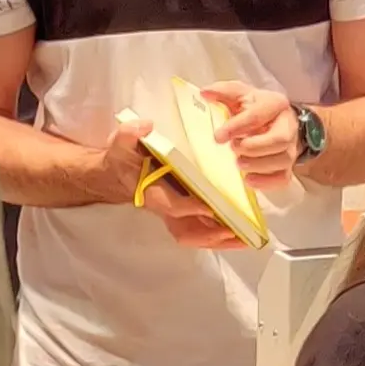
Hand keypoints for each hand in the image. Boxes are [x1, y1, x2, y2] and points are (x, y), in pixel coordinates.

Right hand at [100, 121, 242, 248]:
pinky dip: (218, 232)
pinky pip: (201, 228)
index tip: (211, 206)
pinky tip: (238, 231)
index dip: (191, 207)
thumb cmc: (123, 157)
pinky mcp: (182, 210)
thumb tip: (146, 127)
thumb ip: (130, 134)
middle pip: (189, 230)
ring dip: (219, 238)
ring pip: (196, 233)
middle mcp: (165, 206)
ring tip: (245, 238)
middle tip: (237, 233)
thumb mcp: (122, 141)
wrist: (118, 171)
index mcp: (152, 192)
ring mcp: (174, 211)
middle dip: (211, 234)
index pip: (173, 205)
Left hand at [204, 82, 299, 188]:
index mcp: (275, 104)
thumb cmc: (256, 107)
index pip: (258, 116)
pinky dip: (266, 182)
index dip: (237, 127)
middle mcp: (288, 125)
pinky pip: (283, 177)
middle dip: (254, 147)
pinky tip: (249, 180)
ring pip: (283, 160)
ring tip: (239, 163)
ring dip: (258, 165)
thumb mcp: (241, 94)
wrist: (278, 119)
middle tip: (233, 149)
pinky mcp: (288, 165)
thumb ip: (223, 91)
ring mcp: (291, 147)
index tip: (218, 137)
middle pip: (279, 140)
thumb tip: (205, 92)